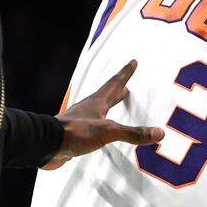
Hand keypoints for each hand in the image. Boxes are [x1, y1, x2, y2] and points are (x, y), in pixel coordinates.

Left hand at [43, 60, 163, 169]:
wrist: (47, 145)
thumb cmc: (76, 133)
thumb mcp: (108, 131)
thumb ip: (132, 133)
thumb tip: (160, 133)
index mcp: (97, 103)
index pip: (114, 84)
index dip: (125, 73)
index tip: (133, 62)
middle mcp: (89, 109)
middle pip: (106, 96)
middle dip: (117, 90)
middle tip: (126, 86)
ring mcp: (81, 121)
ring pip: (99, 110)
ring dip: (109, 106)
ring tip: (116, 105)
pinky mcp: (77, 135)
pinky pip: (94, 127)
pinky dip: (103, 125)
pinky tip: (103, 132)